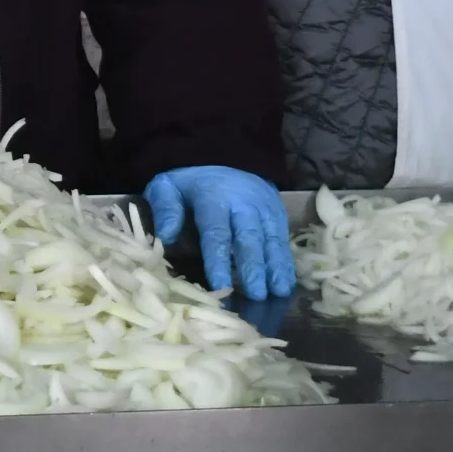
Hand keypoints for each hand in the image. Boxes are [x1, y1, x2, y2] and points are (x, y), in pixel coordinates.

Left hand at [144, 165, 296, 298]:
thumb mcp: (167, 187)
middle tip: (257, 295)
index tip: (220, 286)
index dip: (218, 260)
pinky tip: (286, 284)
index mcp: (213, 197)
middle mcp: (243, 203)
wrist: (223, 156)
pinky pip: (283, 239)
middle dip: (253, 267)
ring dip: (275, 268)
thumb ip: (165, 209)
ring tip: (278, 293)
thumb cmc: (191, 184)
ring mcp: (264, 207)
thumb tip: (167, 236)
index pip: (216, 232)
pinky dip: (285, 262)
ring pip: (271, 239)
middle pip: (249, 238)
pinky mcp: (278, 213)